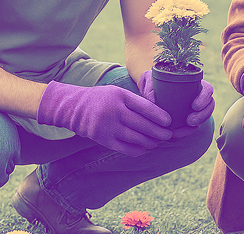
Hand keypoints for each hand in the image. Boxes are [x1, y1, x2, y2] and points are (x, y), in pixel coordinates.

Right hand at [37, 81, 173, 155]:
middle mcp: (115, 111)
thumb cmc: (102, 98)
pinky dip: (137, 150)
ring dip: (150, 142)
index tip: (169, 121)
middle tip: (168, 135)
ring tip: (157, 142)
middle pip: (142, 125)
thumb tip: (159, 113)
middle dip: (159, 132)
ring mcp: (108, 126)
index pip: (145, 107)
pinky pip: (124, 148)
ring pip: (135, 138)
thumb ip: (135, 101)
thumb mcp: (118, 92)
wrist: (74, 108)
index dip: (159, 116)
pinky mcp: (102, 139)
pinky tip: (143, 148)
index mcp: (121, 96)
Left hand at [138, 71, 214, 136]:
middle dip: (202, 115)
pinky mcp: (187, 118)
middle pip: (209, 105)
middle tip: (190, 121)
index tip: (194, 106)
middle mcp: (197, 95)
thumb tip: (153, 101)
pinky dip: (186, 131)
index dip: (204, 98)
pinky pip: (192, 126)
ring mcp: (194, 107)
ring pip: (203, 117)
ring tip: (184, 129)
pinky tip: (176, 134)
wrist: (149, 90)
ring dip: (196, 125)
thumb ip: (150, 88)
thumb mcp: (149, 81)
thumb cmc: (152, 81)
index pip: (207, 89)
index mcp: (193, 83)